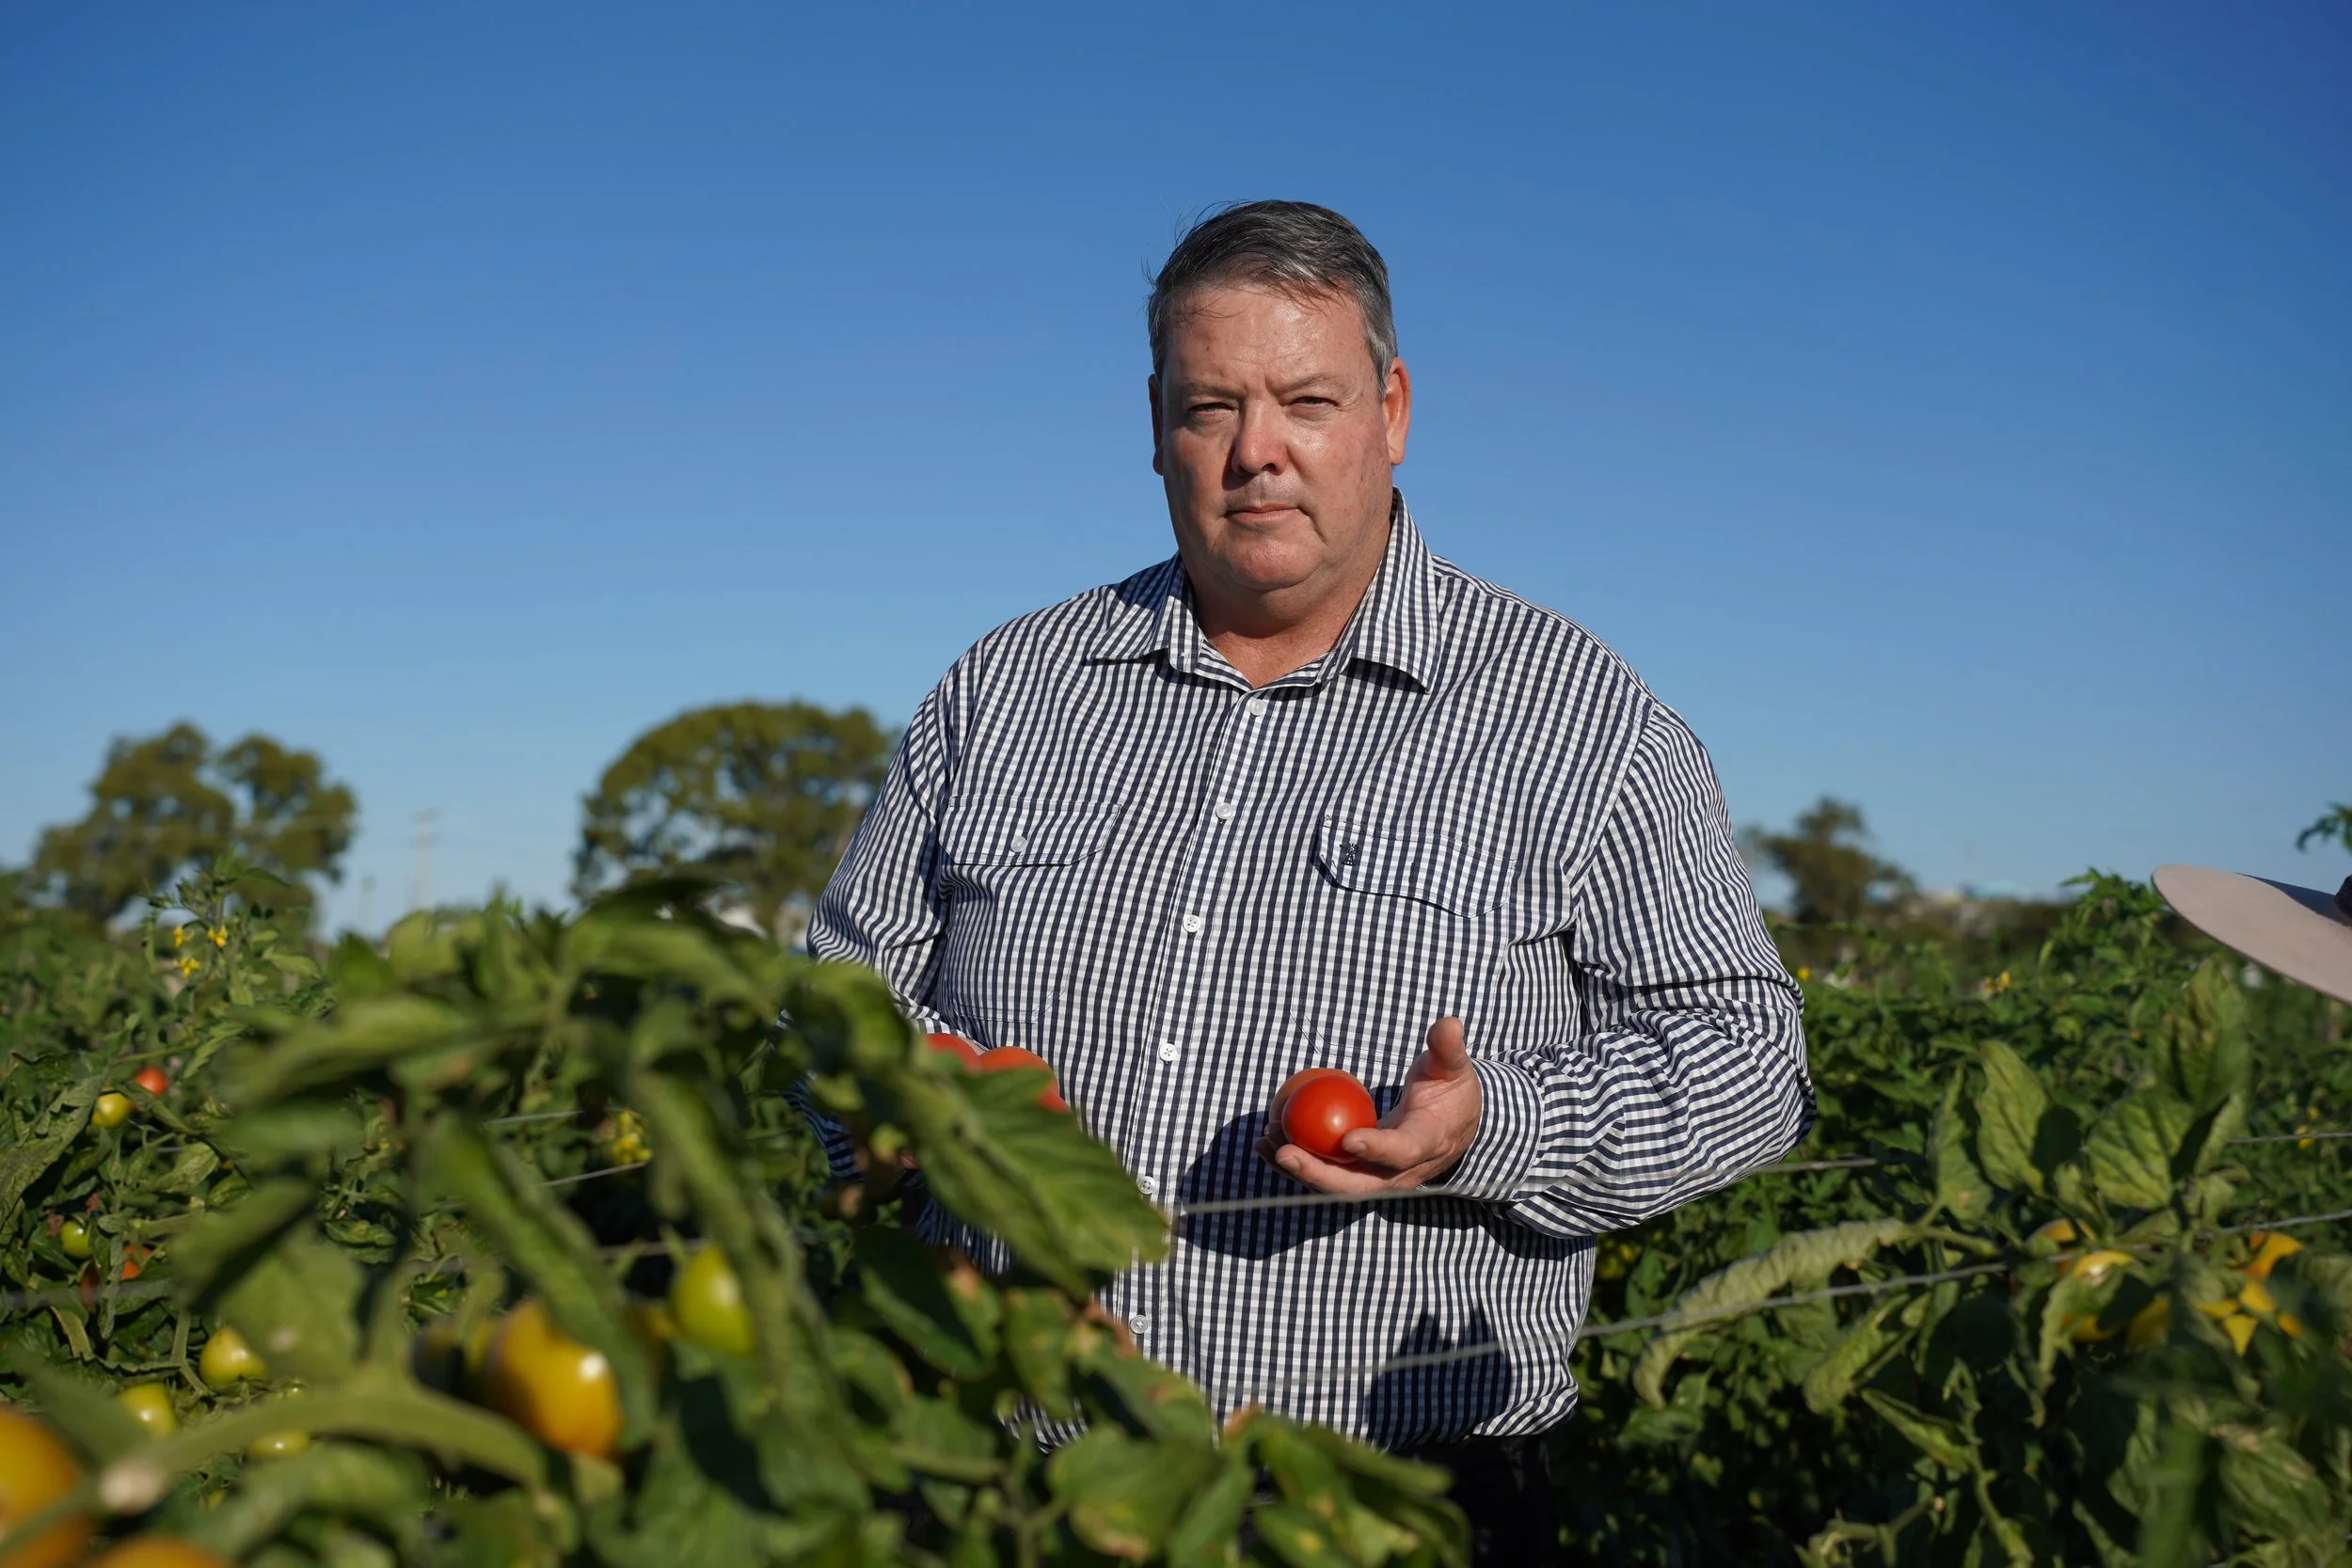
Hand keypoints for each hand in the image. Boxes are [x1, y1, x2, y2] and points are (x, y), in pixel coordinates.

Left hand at [1256, 1017, 1481, 1192]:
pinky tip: (1266, 1143)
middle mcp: (1402, 1172)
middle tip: (1285, 1151)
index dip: (1377, 1149)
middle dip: (1319, 1174)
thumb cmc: (1452, 1091)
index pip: (1402, 1151)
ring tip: (1266, 1142)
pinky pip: (1326, 1173)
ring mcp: (1380, 1178)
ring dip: (1299, 1168)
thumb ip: (1447, 1048)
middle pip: (1358, 1185)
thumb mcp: (1452, 1067)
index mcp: (1427, 1142)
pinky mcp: (1361, 1174)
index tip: (1347, 1140)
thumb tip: (1449, 1024)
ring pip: (1336, 1184)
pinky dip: (1296, 1163)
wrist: (1456, 1127)